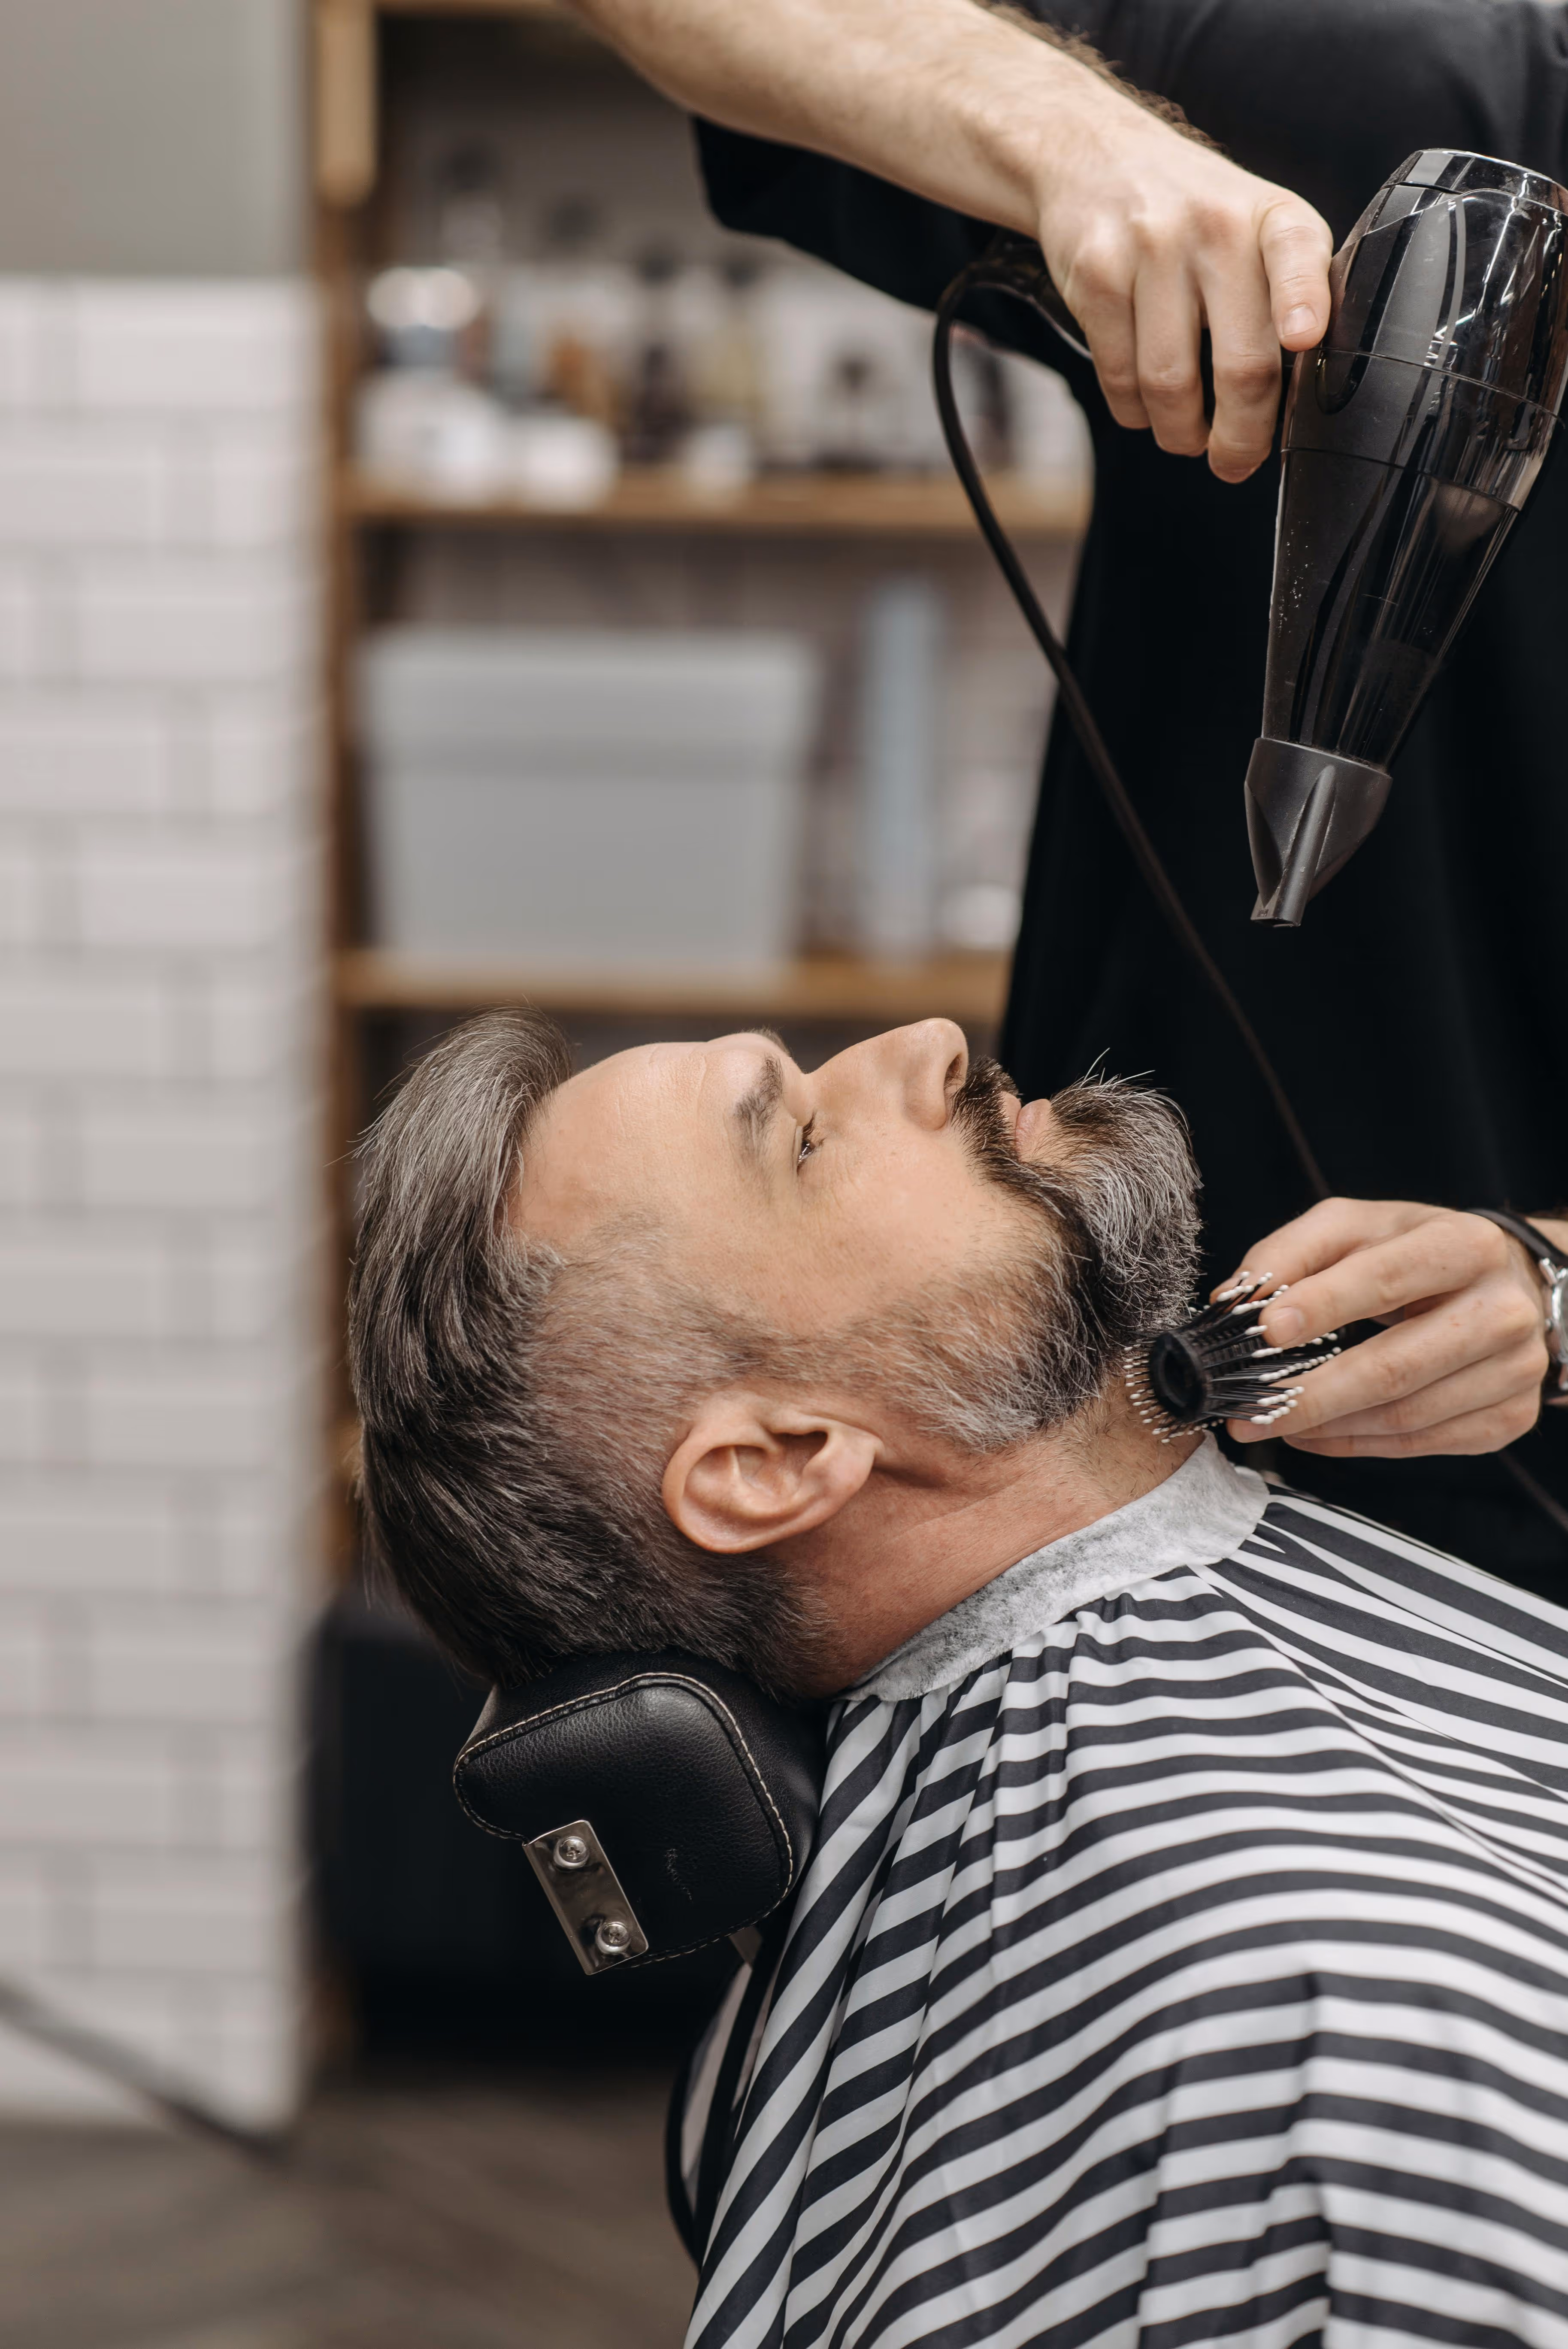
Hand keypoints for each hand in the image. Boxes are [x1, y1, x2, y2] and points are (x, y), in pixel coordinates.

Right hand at [1036, 76, 1332, 481]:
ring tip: (1186, 434)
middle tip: (1235, 463)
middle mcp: (1215, 226)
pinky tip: (1145, 405)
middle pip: (1239, 362)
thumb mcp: (1258, 231)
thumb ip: (1286, 298)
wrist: (1098, 159)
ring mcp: (1150, 248)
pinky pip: (1119, 378)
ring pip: (1171, 385)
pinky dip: (1135, 411)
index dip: (1302, 301)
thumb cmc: (1195, 217)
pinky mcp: (1095, 275)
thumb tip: (1291, 406)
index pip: (1297, 255)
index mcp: (1273, 218)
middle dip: (1240, 437)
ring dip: (1180, 433)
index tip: (1304, 338)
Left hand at [1223, 1198, 1553, 1457]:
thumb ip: (1293, 1251)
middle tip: (1246, 1409)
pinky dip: (1357, 1444)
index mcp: (1466, 1245)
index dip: (1322, 1305)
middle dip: (1310, 1394)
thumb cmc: (1416, 1252)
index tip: (1264, 1330)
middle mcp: (1503, 1310)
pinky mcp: (1511, 1417)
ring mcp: (1515, 1369)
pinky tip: (1315, 1433)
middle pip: (1394, 1366)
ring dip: (1326, 1426)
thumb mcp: (1358, 1227)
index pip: (1385, 1278)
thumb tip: (1235, 1296)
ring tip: (1271, 1421)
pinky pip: (1422, 1444)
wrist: (1509, 1282)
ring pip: (1404, 1415)